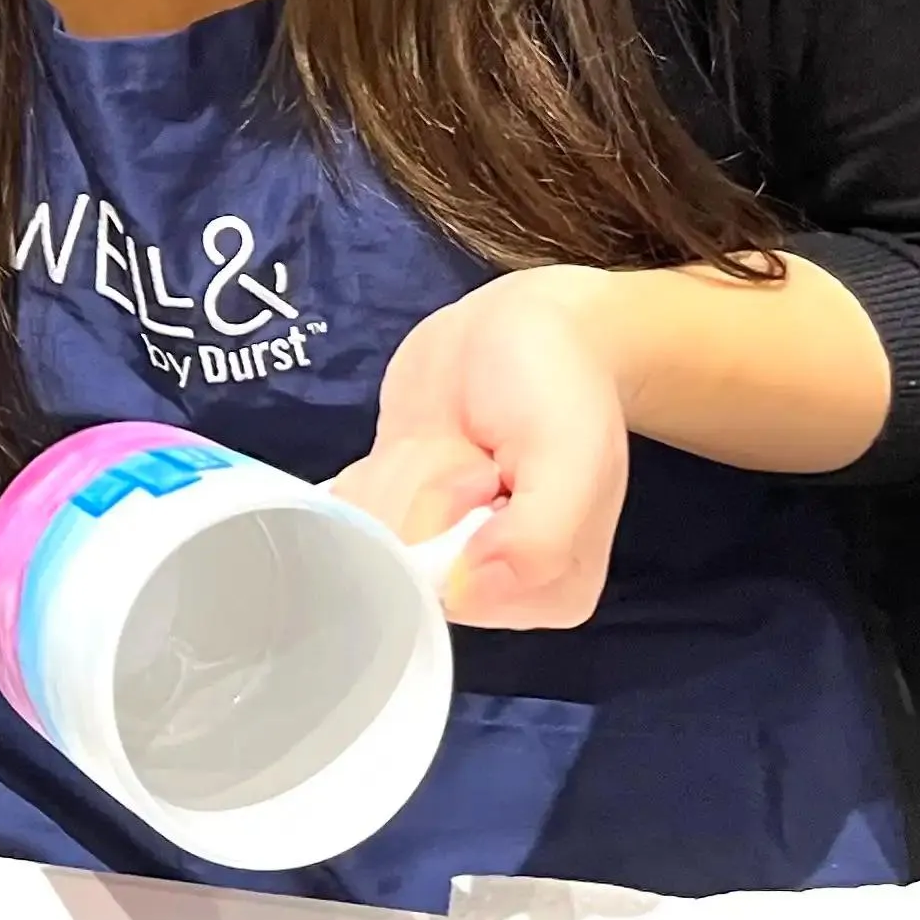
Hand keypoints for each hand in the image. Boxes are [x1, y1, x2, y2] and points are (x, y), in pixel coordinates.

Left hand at [330, 267, 632, 629]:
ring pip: (369, 537)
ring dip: (401, 474)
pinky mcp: (398, 518)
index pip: (457, 592)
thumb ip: (536, 541)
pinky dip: (371, 472)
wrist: (521, 327)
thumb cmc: (557, 386)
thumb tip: (463, 593)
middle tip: (472, 450)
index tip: (489, 472)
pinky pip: (347, 516)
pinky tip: (414, 446)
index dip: (454, 521)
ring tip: (454, 441)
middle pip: (405, 566)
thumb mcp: (572, 457)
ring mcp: (438, 551)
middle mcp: (492, 586)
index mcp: (550, 591)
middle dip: (423, 493)